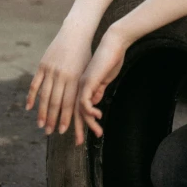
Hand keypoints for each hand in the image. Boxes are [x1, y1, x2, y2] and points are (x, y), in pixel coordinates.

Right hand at [26, 23, 92, 138]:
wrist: (76, 34)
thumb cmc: (85, 55)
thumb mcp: (86, 71)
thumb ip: (81, 89)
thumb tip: (83, 109)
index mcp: (75, 78)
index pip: (68, 103)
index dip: (65, 118)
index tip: (62, 131)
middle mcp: (62, 75)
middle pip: (55, 102)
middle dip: (52, 119)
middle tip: (49, 133)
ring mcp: (51, 70)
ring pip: (44, 95)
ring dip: (41, 112)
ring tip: (40, 125)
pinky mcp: (43, 64)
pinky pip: (35, 84)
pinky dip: (31, 96)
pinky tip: (29, 108)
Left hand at [76, 27, 128, 144]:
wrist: (113, 42)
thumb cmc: (111, 57)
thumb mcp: (104, 77)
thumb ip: (98, 89)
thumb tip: (94, 102)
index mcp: (80, 84)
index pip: (75, 106)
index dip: (76, 121)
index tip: (79, 134)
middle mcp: (77, 85)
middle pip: (73, 111)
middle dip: (76, 128)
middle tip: (78, 143)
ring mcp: (81, 83)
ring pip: (77, 109)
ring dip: (82, 125)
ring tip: (89, 137)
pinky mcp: (87, 81)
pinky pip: (84, 102)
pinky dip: (89, 112)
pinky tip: (99, 116)